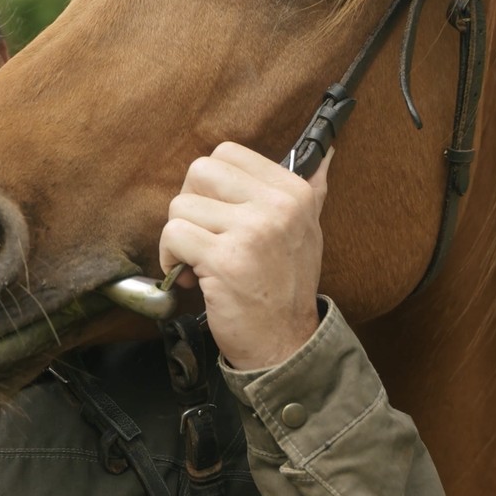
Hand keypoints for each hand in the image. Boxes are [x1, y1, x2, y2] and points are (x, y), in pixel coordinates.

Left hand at [159, 142, 330, 369]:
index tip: (218, 213)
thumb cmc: (285, 285)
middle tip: (204, 236)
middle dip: (190, 205)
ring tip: (200, 261)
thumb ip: (311, 189)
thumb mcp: (308, 231)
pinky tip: (189, 276)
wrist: (284, 343)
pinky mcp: (225, 260)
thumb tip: (325, 152)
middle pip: (199, 171)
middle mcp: (277, 207)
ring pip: (180, 205)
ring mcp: (252, 232)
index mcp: (294, 192)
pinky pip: (173, 235)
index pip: (228, 153)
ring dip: (180, 237)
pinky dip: (170, 258)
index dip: (210, 184)